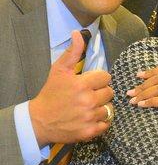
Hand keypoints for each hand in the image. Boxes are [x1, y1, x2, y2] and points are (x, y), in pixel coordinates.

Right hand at [29, 31, 113, 146]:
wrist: (40, 121)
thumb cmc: (51, 93)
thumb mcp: (59, 70)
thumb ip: (72, 52)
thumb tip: (78, 33)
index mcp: (82, 84)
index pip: (106, 77)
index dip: (98, 79)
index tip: (89, 82)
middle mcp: (88, 101)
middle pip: (110, 92)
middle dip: (101, 92)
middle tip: (88, 95)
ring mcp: (90, 117)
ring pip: (109, 107)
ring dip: (101, 107)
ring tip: (88, 106)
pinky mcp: (91, 131)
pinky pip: (107, 123)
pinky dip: (101, 121)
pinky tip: (90, 117)